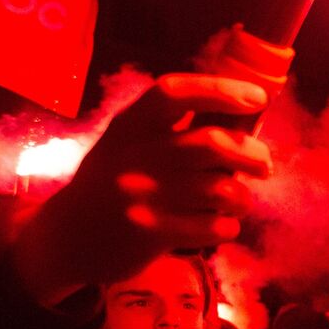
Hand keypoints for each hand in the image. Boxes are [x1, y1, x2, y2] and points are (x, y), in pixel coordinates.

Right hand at [15, 68, 287, 304]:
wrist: (66, 238)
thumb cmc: (111, 184)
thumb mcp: (127, 145)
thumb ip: (171, 131)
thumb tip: (242, 118)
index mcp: (129, 126)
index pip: (175, 93)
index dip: (220, 90)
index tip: (258, 97)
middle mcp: (134, 156)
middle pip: (212, 143)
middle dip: (251, 152)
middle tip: (263, 163)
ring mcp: (142, 196)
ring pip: (221, 189)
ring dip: (242, 196)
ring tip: (239, 200)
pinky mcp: (151, 234)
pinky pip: (213, 226)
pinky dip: (228, 225)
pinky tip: (220, 224)